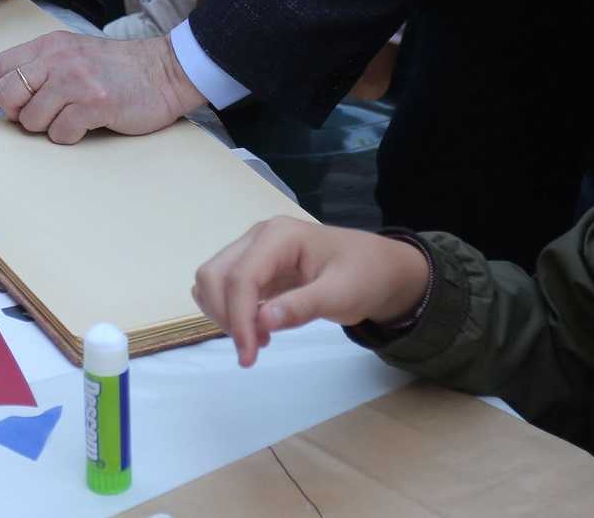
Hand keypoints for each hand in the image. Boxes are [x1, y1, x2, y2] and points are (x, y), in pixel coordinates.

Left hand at [0, 31, 205, 144]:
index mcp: (49, 45)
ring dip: (46, 127)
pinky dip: (68, 136)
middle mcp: (59, 59)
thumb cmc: (117, 69)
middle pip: (7, 93)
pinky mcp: (95, 103)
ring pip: (31, 118)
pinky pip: (60, 132)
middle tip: (37, 115)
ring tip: (70, 117)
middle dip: (15, 113)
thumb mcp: (73, 55)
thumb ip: (40, 69)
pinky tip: (86, 124)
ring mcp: (77, 81)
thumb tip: (1, 98)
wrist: (164, 71)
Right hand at [193, 218, 433, 367]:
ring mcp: (254, 249)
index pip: (241, 277)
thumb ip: (302, 307)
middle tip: (252, 350)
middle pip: (215, 274)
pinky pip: (225, 287)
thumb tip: (262, 322)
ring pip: (213, 280)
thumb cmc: (365, 277)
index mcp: (280, 236)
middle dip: (226, 316)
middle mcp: (259, 237)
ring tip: (258, 339)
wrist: (380, 269)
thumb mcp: (342, 295)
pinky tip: (257, 328)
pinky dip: (230, 310)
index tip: (249, 356)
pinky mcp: (254, 265)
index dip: (238, 318)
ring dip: (223, 313)